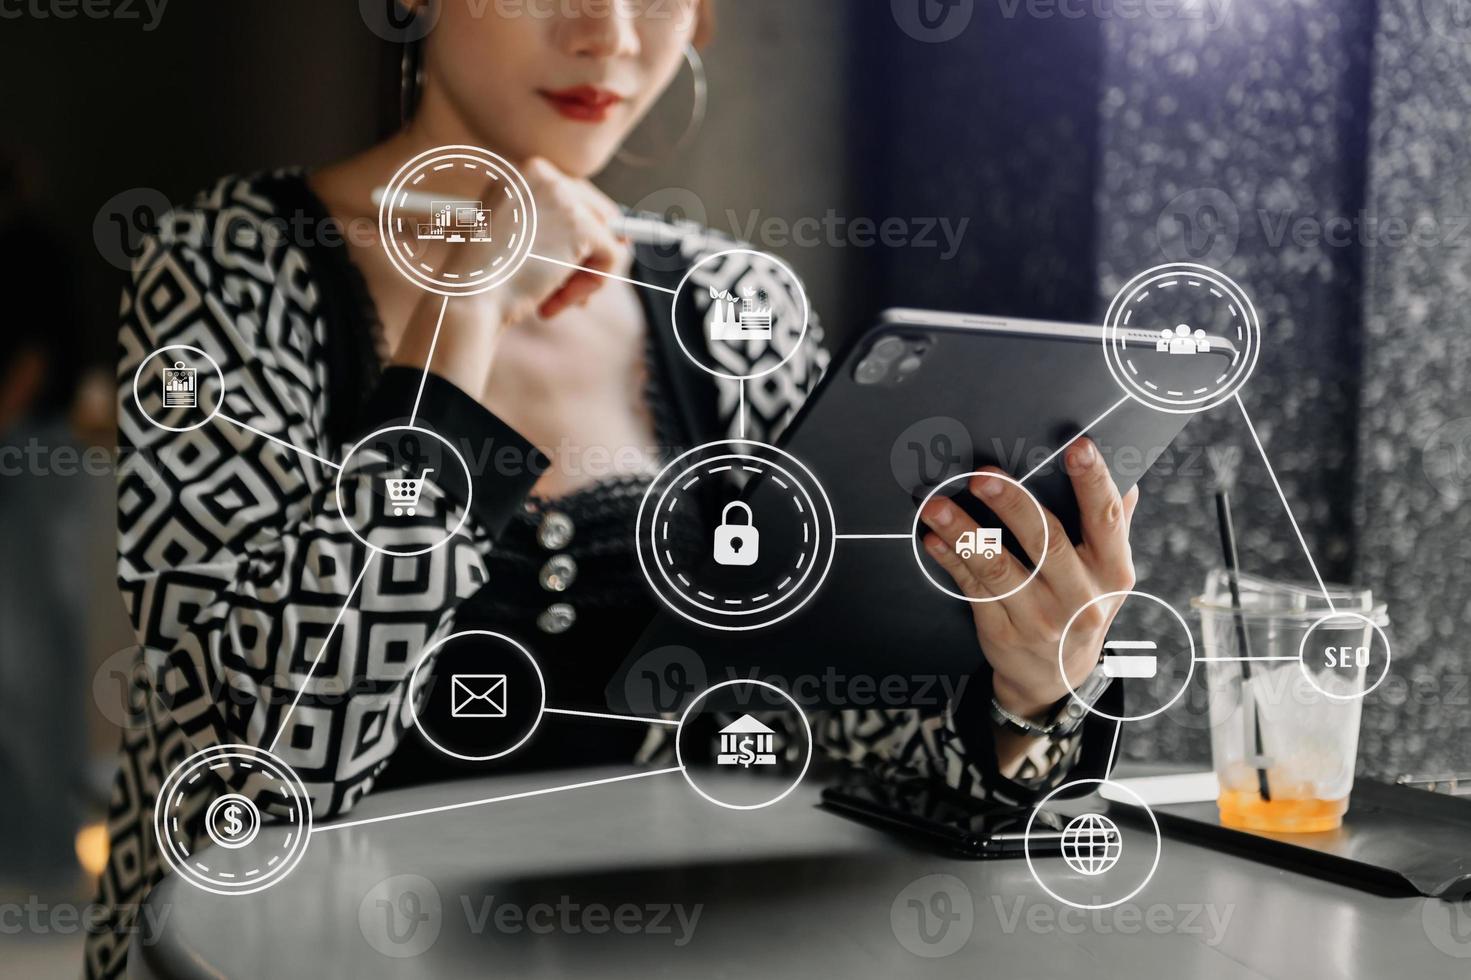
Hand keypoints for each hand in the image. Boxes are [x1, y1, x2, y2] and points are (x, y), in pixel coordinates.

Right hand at [483, 158, 628, 323]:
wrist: (466, 296)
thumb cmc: (484, 276)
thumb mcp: (514, 234)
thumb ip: (553, 224)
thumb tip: (622, 232)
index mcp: (523, 172)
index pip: (573, 198)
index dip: (571, 239)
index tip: (551, 268)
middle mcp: (544, 173)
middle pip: (597, 213)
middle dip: (583, 258)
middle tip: (556, 290)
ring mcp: (564, 195)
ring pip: (606, 237)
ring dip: (584, 275)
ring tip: (551, 298)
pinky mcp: (582, 225)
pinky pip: (613, 256)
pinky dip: (594, 285)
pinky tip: (556, 301)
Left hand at [919, 439, 1139, 722]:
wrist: (1057, 678)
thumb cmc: (1081, 607)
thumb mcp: (1107, 575)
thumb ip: (1113, 527)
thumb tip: (1127, 478)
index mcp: (1113, 572)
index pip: (1107, 520)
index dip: (1093, 482)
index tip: (1077, 447)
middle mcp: (1081, 598)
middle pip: (1048, 542)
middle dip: (1014, 505)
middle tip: (984, 475)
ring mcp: (1041, 620)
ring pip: (1000, 569)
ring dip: (966, 533)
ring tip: (938, 505)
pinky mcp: (1003, 633)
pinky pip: (973, 590)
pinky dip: (951, 562)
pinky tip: (935, 539)